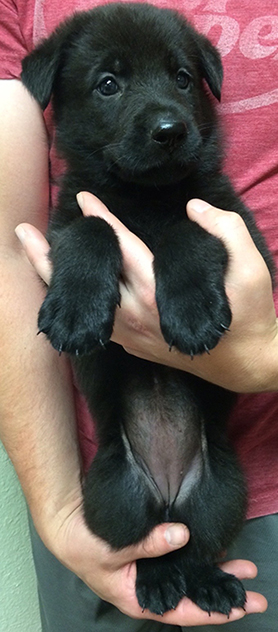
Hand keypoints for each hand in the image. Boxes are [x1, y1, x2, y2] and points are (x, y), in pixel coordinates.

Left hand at [16, 192, 277, 391]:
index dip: (102, 220)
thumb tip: (193, 208)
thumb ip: (224, 231)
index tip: (84, 198)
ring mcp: (133, 336)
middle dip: (55, 255)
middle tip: (25, 233)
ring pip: (86, 305)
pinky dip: (79, 306)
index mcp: (159, 292)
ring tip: (34, 261)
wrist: (247, 363)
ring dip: (57, 283)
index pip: (123, 248)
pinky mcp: (136, 347)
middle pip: (90, 280)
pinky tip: (68, 294)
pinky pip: (98, 324)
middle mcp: (137, 316)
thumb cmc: (250, 315)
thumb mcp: (250, 269)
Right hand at [49, 496, 265, 624]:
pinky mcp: (153, 552)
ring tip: (243, 567)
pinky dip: (199, 554)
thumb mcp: (113, 550)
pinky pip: (181, 557)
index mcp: (140, 599)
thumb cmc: (84, 546)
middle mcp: (152, 588)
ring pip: (190, 575)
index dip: (213, 611)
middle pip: (192, 593)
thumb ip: (147, 545)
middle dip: (223, 589)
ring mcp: (153, 571)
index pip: (183, 611)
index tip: (240, 608)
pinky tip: (216, 548)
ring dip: (215, 570)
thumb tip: (182, 535)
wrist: (68, 526)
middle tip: (253, 585)